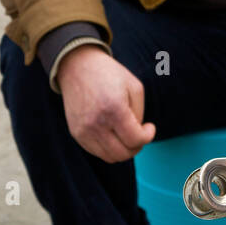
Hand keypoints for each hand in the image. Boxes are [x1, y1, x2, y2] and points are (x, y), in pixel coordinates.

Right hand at [57, 46, 155, 162]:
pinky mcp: (76, 133)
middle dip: (137, 146)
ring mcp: (84, 130)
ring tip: (127, 135)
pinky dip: (109, 148)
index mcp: (114, 108)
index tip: (149, 127)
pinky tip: (113, 134)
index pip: (135, 139)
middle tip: (139, 133)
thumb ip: (139, 114)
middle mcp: (96, 123)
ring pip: (110, 157)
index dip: (148, 136)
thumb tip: (138, 135)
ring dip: (123, 150)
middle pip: (123, 154)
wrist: (77, 66)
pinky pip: (97, 152)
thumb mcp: (134, 87)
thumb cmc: (109, 74)